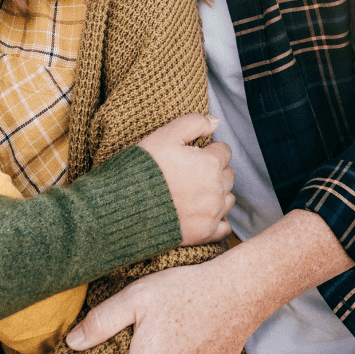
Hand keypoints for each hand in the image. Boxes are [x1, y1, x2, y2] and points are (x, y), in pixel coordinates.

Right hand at [137, 114, 233, 244]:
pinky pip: (224, 226)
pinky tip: (200, 213)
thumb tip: (215, 121)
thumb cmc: (144, 168)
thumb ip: (193, 123)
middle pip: (228, 174)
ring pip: (228, 199)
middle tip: (189, 172)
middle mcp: (217, 188)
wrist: (126, 205)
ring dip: (217, 194)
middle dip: (214, 171)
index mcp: (210, 163)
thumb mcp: (164, 136)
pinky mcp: (206, 233)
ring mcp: (213, 212)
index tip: (191, 154)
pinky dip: (216, 219)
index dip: (207, 149)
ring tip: (192, 192)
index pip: (224, 150)